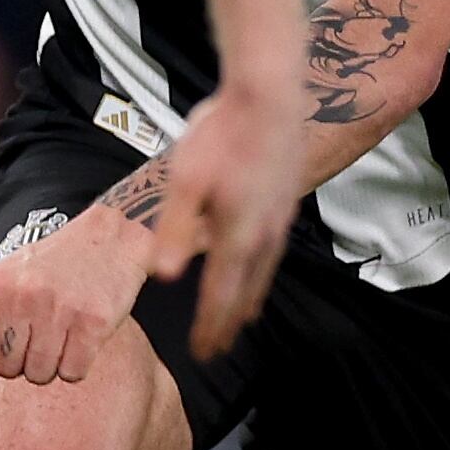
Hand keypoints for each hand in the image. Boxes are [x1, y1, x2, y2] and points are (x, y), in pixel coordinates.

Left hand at [0, 200, 152, 409]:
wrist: (109, 237)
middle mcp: (21, 298)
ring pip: (41, 375)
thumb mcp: (10, 275)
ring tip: (62, 336)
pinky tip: (83, 340)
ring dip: (51, 367)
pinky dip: (77, 367)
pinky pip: (73, 373)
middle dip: (22, 365)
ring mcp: (58, 310)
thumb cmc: (54, 263)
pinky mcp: (93, 322)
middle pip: (7, 369)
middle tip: (40, 340)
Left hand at [146, 70, 299, 357]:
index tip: (203, 351)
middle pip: (246, 291)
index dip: (211, 324)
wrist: (268, 98)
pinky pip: (275, 251)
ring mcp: (280, 218)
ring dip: (249, 300)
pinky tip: (259, 268)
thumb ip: (173, 230)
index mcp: (236, 234)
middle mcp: (264, 234)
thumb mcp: (184, 182)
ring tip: (241, 321)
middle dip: (229, 322)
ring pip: (264, 273)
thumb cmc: (220, 136)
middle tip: (217, 349)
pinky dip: (264, 272)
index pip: (220, 293)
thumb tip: (163, 276)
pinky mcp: (286, 201)